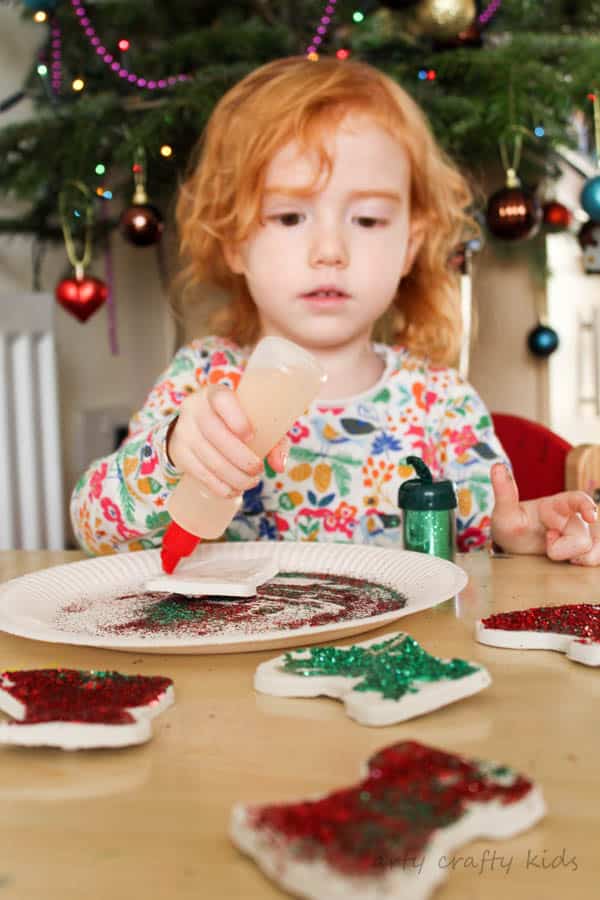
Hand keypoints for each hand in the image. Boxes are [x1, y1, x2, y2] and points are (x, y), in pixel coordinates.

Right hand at [167, 384, 288, 497]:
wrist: (196, 426)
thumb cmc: (234, 422)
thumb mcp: (255, 421)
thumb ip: (273, 439)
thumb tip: (279, 466)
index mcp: (215, 394)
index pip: (221, 400)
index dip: (236, 418)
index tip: (251, 436)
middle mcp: (195, 409)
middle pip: (215, 434)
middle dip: (241, 458)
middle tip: (257, 470)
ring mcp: (184, 432)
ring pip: (208, 458)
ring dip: (233, 476)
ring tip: (250, 483)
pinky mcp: (180, 454)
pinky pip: (199, 474)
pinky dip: (219, 486)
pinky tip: (233, 491)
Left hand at [490, 462, 599, 563]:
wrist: (512, 546)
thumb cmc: (511, 525)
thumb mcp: (504, 513)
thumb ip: (504, 492)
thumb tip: (497, 466)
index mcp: (557, 505)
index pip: (578, 499)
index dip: (587, 505)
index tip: (590, 516)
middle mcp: (574, 518)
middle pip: (582, 537)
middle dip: (562, 548)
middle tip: (546, 543)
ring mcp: (581, 535)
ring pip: (593, 551)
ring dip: (577, 557)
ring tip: (556, 554)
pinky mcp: (584, 551)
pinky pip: (595, 559)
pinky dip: (583, 563)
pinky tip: (569, 562)